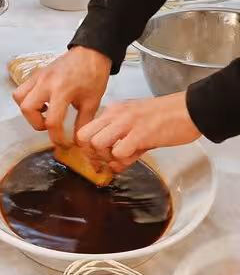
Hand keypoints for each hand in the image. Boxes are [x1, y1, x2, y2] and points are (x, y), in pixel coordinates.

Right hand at [12, 46, 111, 145]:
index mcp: (62, 90)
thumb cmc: (94, 74)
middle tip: (50, 126)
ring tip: (44, 113)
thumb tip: (77, 140)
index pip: (52, 121)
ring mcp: (38, 77)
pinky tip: (43, 102)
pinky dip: (27, 100)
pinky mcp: (36, 74)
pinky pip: (22, 89)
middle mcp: (46, 83)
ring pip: (19, 98)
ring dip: (29, 111)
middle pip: (27, 109)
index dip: (57, 137)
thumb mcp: (92, 101)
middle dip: (37, 123)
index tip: (63, 143)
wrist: (91, 52)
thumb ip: (83, 122)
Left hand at [76, 92, 201, 171]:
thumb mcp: (137, 126)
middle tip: (106, 161)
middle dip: (91, 155)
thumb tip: (113, 165)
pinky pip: (119, 152)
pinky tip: (135, 156)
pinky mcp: (140, 133)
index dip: (87, 149)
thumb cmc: (167, 118)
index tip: (97, 158)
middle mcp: (115, 115)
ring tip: (122, 158)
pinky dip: (124, 160)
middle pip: (84, 137)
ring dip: (106, 157)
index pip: (84, 130)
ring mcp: (126, 123)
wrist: (191, 109)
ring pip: (96, 144)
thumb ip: (122, 143)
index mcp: (112, 111)